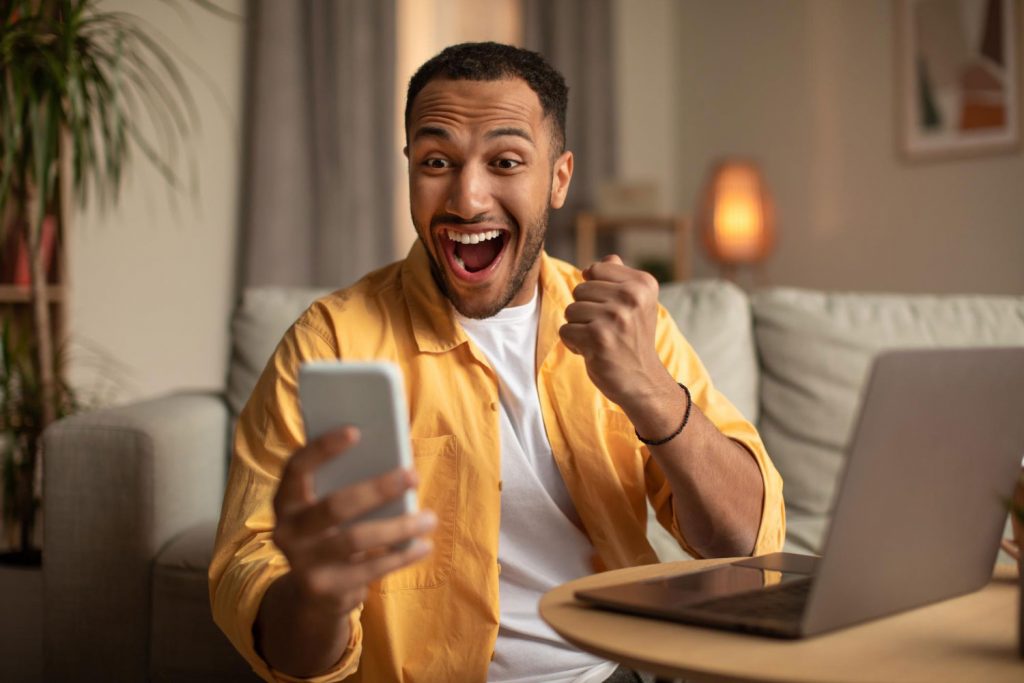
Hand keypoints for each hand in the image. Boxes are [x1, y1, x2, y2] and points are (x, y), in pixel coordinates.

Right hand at [271, 427, 435, 616]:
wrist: (313, 595)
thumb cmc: (332, 534)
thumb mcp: (328, 510)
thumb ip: (346, 486)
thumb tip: (393, 459)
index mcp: (285, 502)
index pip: (297, 468)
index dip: (322, 448)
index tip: (356, 432)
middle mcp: (286, 531)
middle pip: (335, 506)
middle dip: (377, 489)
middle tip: (413, 475)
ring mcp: (302, 563)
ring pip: (356, 540)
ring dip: (399, 527)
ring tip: (430, 518)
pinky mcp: (323, 589)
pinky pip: (369, 570)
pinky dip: (401, 555)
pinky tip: (423, 545)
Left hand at [559, 254, 670, 410]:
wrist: (644, 381)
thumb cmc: (633, 340)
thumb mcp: (637, 305)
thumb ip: (620, 278)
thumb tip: (606, 259)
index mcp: (643, 283)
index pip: (595, 269)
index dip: (595, 291)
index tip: (612, 309)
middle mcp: (632, 297)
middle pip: (580, 289)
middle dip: (585, 311)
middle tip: (606, 329)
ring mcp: (615, 317)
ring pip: (571, 310)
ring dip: (579, 328)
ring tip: (601, 340)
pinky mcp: (599, 338)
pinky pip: (566, 330)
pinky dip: (574, 344)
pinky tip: (594, 352)